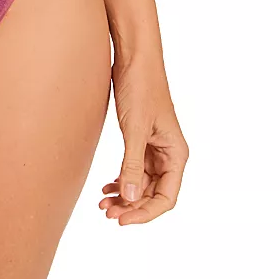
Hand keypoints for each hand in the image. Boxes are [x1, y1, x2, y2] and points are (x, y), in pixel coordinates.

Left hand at [100, 56, 188, 224]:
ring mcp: (154, 146)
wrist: (134, 58)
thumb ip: (132, 165)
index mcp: (176, 154)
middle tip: (106, 213)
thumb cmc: (140, 89)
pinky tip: (107, 186)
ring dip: (125, 195)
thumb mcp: (134, 130)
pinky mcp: (140, 137)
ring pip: (142, 182)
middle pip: (153, 193)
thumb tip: (131, 199)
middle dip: (131, 206)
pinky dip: (122, 179)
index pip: (166, 198)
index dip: (145, 213)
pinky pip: (134, 168)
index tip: (122, 220)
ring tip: (103, 203)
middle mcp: (169, 153)